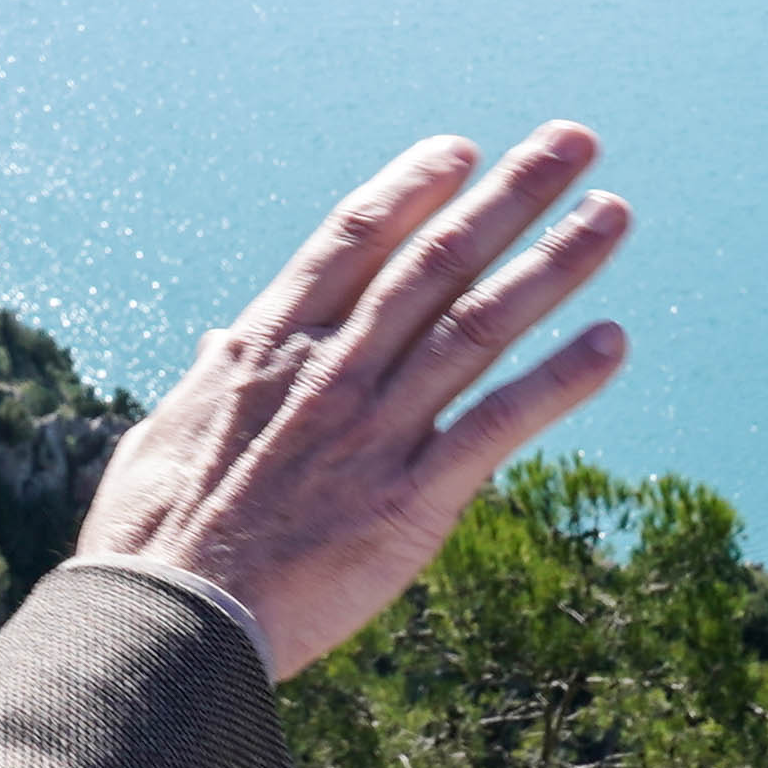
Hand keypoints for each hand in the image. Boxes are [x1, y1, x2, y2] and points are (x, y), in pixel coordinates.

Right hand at [82, 124, 629, 679]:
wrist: (167, 626)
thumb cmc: (153, 542)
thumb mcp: (163, 436)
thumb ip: (206, 382)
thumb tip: (216, 343)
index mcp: (269, 346)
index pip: (353, 238)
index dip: (413, 187)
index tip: (464, 150)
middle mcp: (332, 369)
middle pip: (437, 259)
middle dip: (513, 194)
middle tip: (574, 141)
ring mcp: (375, 429)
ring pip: (481, 324)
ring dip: (555, 264)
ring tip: (614, 215)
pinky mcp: (411, 499)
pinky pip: (498, 425)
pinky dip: (559, 382)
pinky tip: (612, 343)